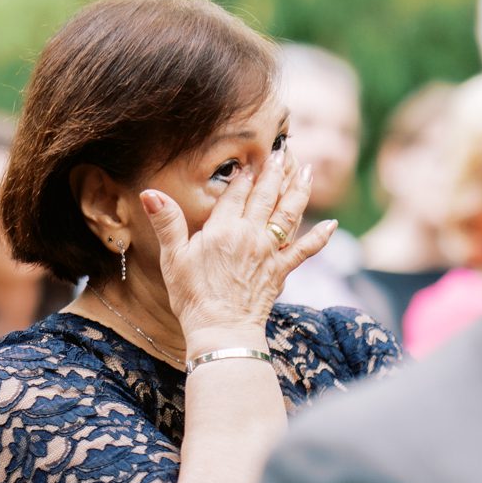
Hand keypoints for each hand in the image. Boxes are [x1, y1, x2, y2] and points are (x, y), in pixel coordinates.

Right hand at [141, 146, 338, 343]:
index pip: (236, 193)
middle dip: (274, 172)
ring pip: (288, 213)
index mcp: (223, 229)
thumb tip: (150, 193)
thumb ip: (166, 222)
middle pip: (266, 196)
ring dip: (299, 190)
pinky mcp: (281, 271)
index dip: (243, 176)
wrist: (221, 330)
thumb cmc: (193, 297)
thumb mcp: (173, 258)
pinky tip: (332, 224)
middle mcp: (250, 235)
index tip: (250, 161)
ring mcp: (269, 252)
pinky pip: (305, 250)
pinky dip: (320, 237)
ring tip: (307, 170)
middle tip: (282, 152)